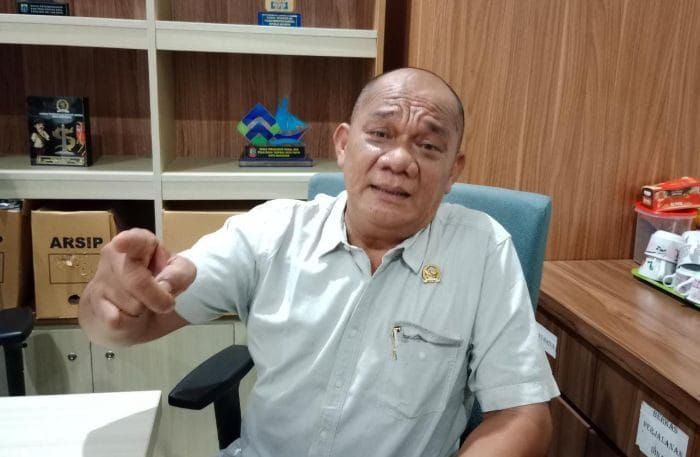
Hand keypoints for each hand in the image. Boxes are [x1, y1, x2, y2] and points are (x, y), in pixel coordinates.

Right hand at [79, 228, 194, 344]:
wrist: (132, 309)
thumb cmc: (158, 282)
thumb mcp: (181, 273)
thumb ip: (179, 275)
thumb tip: (164, 286)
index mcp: (140, 242)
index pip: (134, 240)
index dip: (128, 242)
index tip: (120, 243)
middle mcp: (114, 255)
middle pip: (137, 282)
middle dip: (157, 298)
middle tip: (161, 300)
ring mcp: (99, 279)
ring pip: (130, 305)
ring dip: (142, 310)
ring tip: (139, 302)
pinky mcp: (90, 302)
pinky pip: (115, 321)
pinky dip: (128, 323)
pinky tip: (125, 314)